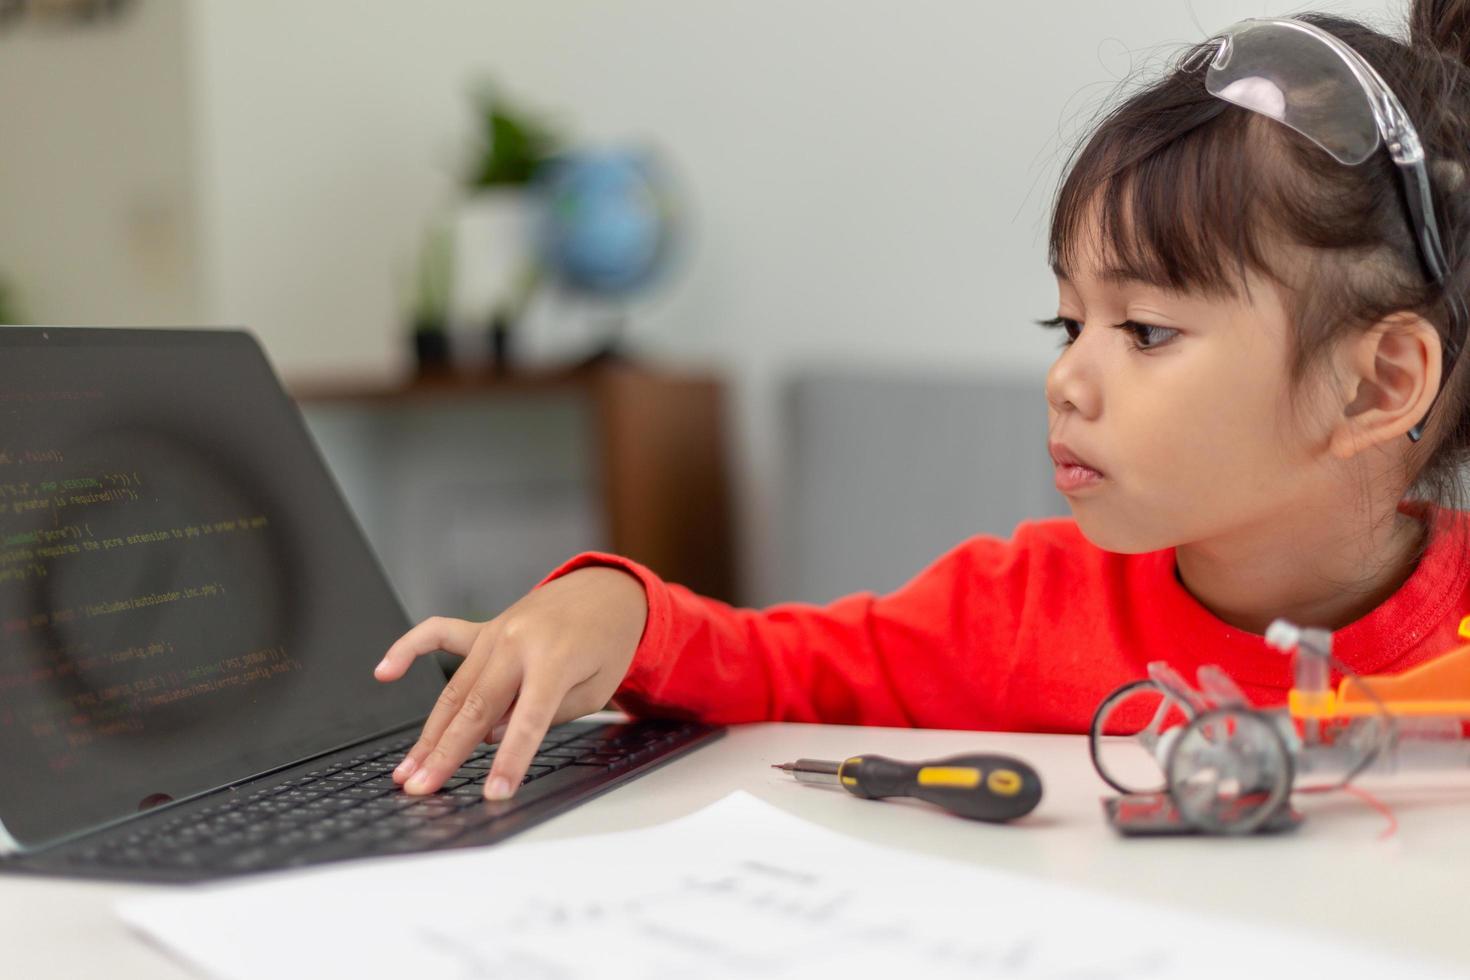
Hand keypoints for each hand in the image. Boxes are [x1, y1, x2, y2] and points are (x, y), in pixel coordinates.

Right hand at [373, 566, 647, 799]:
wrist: (606, 591)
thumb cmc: (607, 642)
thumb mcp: (598, 688)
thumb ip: (550, 714)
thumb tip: (493, 737)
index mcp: (555, 659)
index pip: (528, 720)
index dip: (510, 761)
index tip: (493, 793)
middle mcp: (518, 643)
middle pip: (476, 708)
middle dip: (446, 754)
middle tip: (421, 788)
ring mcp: (496, 632)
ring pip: (455, 688)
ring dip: (428, 733)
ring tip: (407, 769)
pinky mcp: (484, 627)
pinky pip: (439, 634)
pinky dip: (409, 650)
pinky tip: (385, 673)